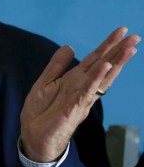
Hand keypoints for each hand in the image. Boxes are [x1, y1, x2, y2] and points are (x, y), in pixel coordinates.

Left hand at [20, 27, 139, 162]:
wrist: (32, 135)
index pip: (95, 59)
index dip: (107, 45)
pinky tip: (105, 66)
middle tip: (135, 37)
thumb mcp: (45, 82)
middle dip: (118, 52)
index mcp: (75, 80)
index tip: (122, 30)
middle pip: (104, 66)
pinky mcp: (75, 108)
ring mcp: (81, 98)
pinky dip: (96, 78)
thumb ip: (57, 65)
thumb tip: (70, 46)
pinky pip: (87, 91)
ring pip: (102, 78)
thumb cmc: (40, 111)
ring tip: (129, 48)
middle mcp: (82, 87)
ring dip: (115, 63)